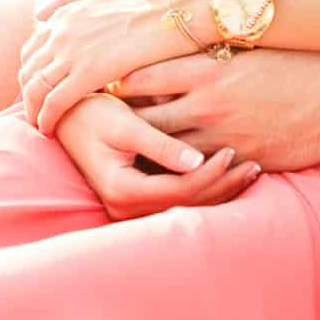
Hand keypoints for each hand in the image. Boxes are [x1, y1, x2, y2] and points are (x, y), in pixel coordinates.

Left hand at [20, 0, 201, 136]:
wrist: (180, 8)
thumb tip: (39, 14)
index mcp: (67, 13)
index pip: (33, 47)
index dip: (32, 70)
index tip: (41, 86)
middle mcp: (63, 30)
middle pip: (29, 70)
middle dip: (28, 92)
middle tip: (36, 110)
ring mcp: (73, 50)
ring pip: (35, 88)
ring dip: (33, 110)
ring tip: (41, 124)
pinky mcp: (88, 72)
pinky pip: (54, 101)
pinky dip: (46, 118)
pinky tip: (50, 129)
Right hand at [55, 92, 261, 220]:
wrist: (64, 116)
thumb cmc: (93, 112)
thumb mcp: (127, 124)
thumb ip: (162, 146)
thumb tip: (198, 162)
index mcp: (121, 190)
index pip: (178, 191)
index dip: (209, 175)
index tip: (232, 152)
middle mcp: (123, 206)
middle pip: (184, 205)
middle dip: (222, 187)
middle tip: (254, 166)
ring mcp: (128, 206)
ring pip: (182, 206)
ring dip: (217, 191)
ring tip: (250, 173)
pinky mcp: (135, 197)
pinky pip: (175, 199)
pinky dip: (203, 188)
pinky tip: (227, 175)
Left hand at [119, 48, 319, 171]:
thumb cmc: (301, 56)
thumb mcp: (254, 37)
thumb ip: (214, 35)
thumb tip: (190, 14)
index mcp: (207, 68)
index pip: (141, 77)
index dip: (117, 82)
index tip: (104, 81)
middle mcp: (208, 104)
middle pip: (142, 119)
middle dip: (121, 121)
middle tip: (102, 122)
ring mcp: (223, 137)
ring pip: (164, 153)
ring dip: (146, 152)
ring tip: (126, 150)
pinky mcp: (240, 162)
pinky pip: (198, 173)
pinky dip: (180, 171)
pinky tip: (169, 169)